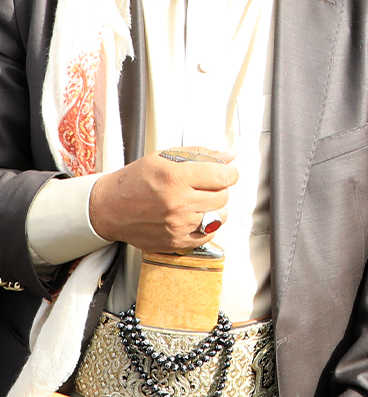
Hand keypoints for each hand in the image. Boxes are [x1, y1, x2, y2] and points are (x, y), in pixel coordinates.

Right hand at [89, 153, 237, 252]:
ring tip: (196, 202)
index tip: (224, 172)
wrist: (109, 208)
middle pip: (223, 196)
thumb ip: (201, 154)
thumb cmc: (135, 181)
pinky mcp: (175, 242)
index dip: (228, 172)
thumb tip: (230, 155)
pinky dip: (205, 225)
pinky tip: (191, 216)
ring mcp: (177, 225)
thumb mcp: (165, 158)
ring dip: (213, 208)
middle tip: (203, 186)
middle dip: (218, 189)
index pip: (225, 176)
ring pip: (220, 216)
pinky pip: (208, 234)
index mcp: (176, 177)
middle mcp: (178, 203)